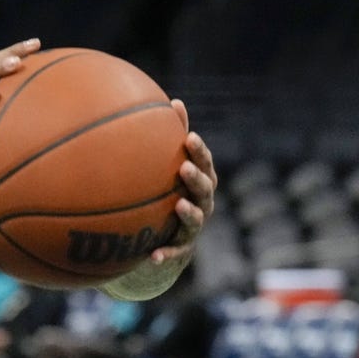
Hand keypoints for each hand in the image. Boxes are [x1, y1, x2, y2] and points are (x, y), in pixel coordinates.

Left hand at [149, 99, 217, 266]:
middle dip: (197, 178)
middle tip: (184, 167)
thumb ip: (172, 136)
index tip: (189, 138)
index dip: (199, 152)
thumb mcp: (171, 168)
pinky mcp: (181, 250)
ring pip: (196, 219)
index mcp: (200, 182)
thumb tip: (172, 101)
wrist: (166, 241)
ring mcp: (193, 228)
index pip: (204, 164)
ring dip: (189, 212)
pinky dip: (165, 254)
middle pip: (205, 189)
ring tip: (179, 205)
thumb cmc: (169, 194)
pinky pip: (174, 253)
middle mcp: (202, 203)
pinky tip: (152, 256)